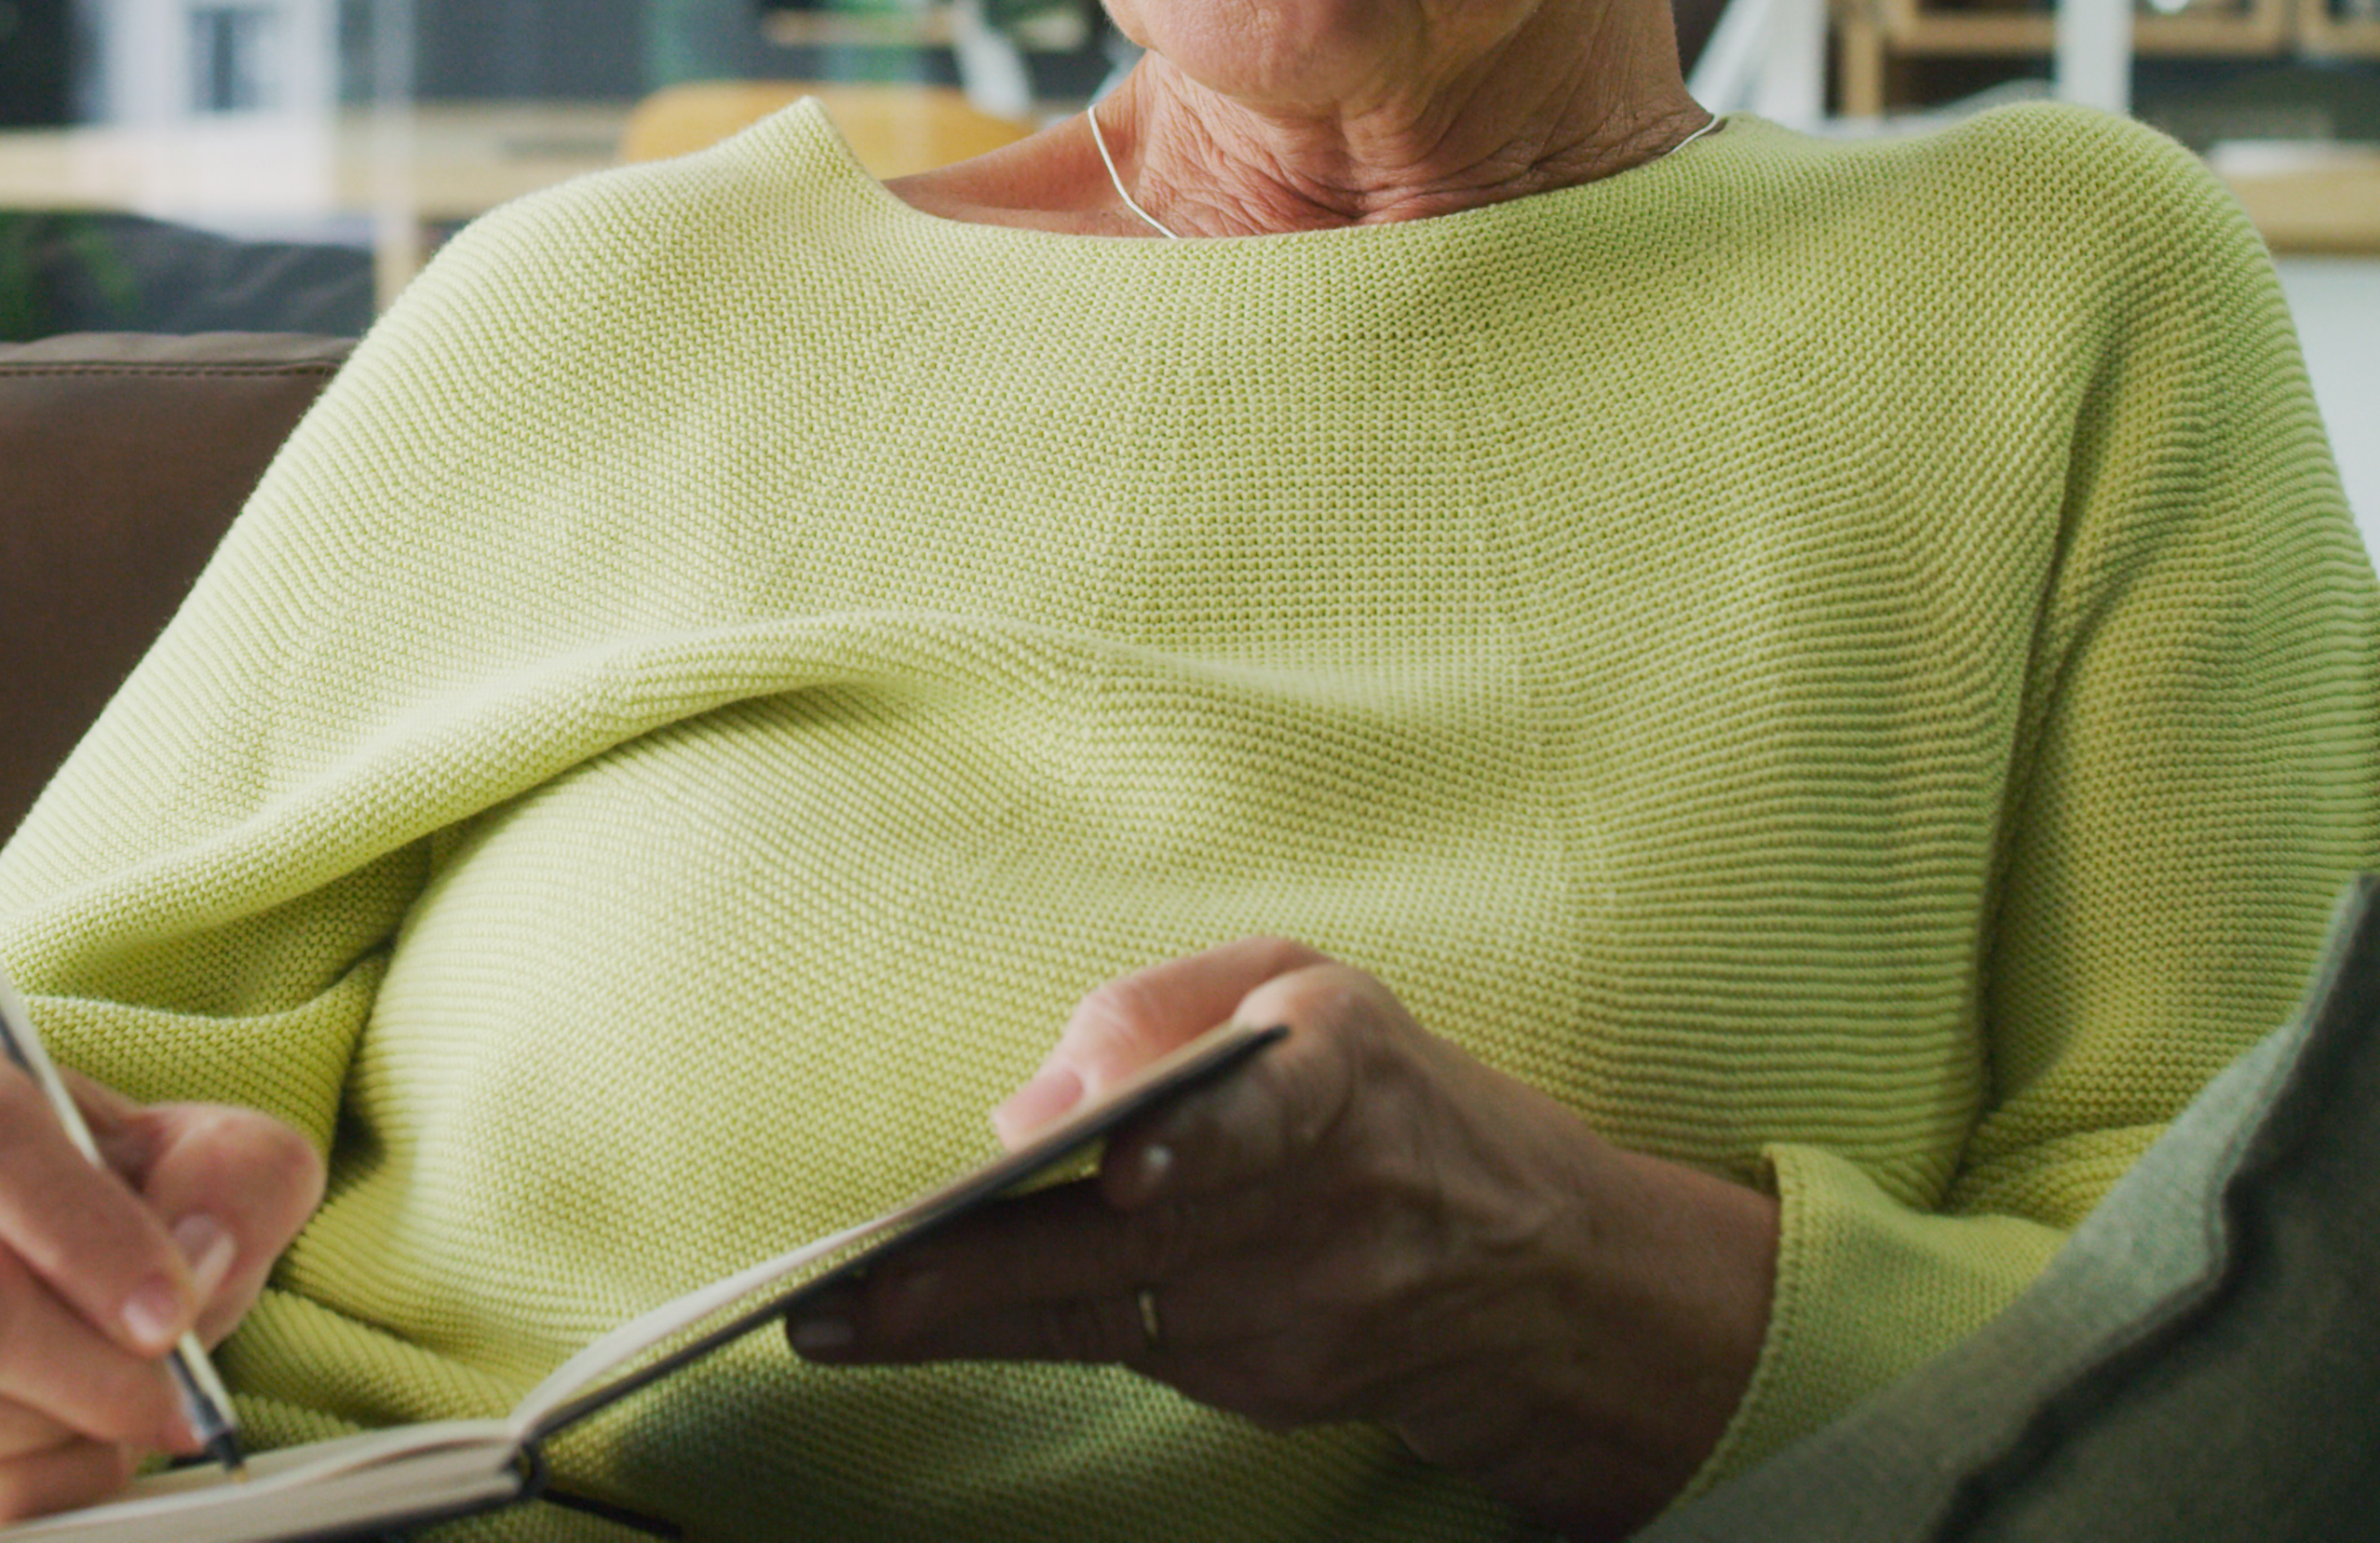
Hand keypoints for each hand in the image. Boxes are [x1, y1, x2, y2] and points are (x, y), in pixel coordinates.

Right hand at [0, 1041, 323, 1530]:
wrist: (67, 1272)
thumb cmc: (126, 1200)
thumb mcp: (210, 1154)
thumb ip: (236, 1175)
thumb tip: (203, 1246)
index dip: (81, 1235)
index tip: (168, 1306)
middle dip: (87, 1362)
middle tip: (176, 1382)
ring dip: (62, 1426)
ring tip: (133, 1401)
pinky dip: (50, 1483)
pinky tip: (96, 1440)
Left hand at [785, 938, 1777, 1534]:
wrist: (1543, 1273)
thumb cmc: (1383, 1093)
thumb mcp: (1299, 991)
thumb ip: (1157, 1012)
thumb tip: (1028, 1107)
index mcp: (1346, 1069)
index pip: (1281, 1104)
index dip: (1205, 1139)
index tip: (1130, 1170)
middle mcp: (1330, 1202)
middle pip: (1140, 1243)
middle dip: (989, 1270)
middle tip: (859, 1288)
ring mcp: (1302, 1315)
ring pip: (1105, 1314)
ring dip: (965, 1319)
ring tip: (836, 1316)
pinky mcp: (1271, 1389)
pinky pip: (1122, 1350)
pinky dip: (1017, 1333)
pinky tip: (912, 1323)